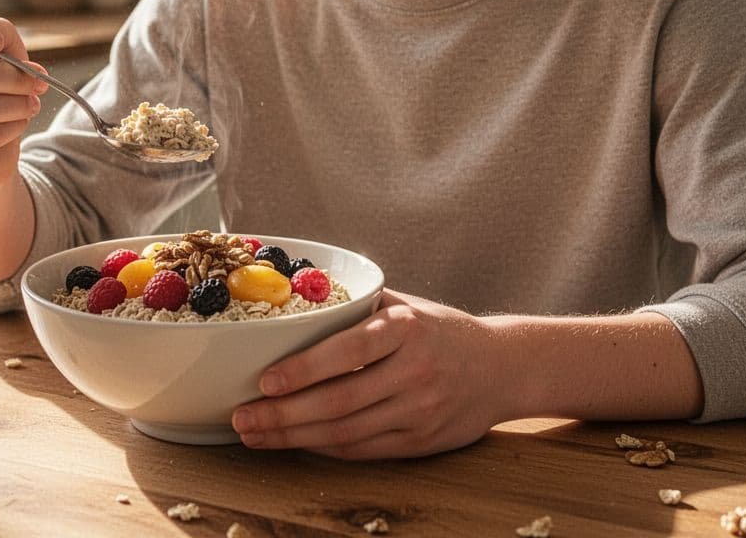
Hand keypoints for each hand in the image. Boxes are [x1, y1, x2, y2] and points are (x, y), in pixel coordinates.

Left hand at [230, 289, 509, 458]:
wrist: (504, 368)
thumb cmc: (441, 330)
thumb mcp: (406, 305)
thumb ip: (356, 304)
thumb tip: (291, 296)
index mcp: (407, 328)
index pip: (348, 351)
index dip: (303, 369)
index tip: (264, 380)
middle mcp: (415, 371)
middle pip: (339, 401)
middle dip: (283, 413)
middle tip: (242, 417)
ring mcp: (420, 411)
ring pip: (346, 432)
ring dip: (293, 437)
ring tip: (255, 435)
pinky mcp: (421, 441)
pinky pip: (363, 450)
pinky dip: (323, 448)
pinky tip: (294, 442)